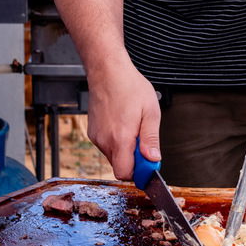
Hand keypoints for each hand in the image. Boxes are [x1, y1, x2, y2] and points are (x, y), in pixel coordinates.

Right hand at [84, 65, 160, 180]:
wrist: (108, 72)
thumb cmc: (130, 87)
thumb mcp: (150, 112)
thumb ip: (151, 139)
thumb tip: (154, 160)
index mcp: (120, 138)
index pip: (124, 173)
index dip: (139, 172)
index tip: (148, 161)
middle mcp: (104, 141)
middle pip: (120, 166)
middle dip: (134, 159)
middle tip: (143, 138)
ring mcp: (96, 137)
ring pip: (114, 156)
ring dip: (126, 149)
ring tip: (133, 125)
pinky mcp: (92, 133)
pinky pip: (107, 146)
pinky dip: (116, 141)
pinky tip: (122, 122)